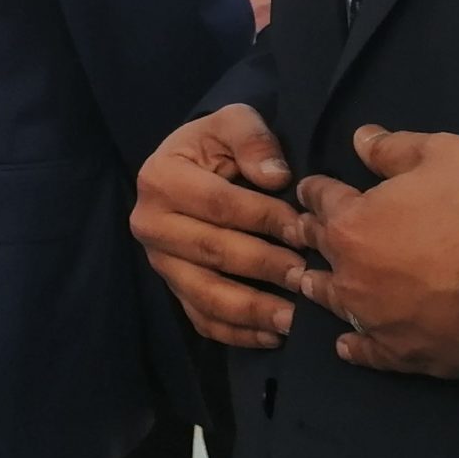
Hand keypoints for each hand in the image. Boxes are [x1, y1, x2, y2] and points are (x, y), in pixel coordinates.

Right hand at [129, 106, 303, 348]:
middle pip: (213, 252)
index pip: (219, 204)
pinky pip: (202, 319)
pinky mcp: (172, 289)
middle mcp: (150, 224)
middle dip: (265, 267)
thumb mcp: (233, 122)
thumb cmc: (215, 145)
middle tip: (308, 278)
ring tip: (294, 319)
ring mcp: (160, 262)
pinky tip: (272, 335)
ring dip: (253, 310)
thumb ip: (253, 139)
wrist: (188, 167)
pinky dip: (237, 333)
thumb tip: (276, 178)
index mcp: (160, 179)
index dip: (264, 218)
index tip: (305, 230)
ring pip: (205, 295)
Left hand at [292, 126, 458, 377]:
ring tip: (311, 282)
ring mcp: (372, 317)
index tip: (310, 190)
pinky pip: (365, 352)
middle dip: (312, 235)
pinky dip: (353, 346)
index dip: (316, 191)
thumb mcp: (441, 155)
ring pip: (333, 301)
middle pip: (321, 249)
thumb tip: (360, 139)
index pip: (322, 200)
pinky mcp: (400, 353)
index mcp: (351, 222)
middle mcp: (350, 272)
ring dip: (321, 287)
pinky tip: (346, 346)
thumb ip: (394, 148)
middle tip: (303, 233)